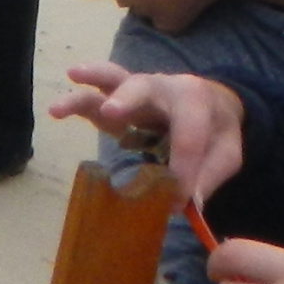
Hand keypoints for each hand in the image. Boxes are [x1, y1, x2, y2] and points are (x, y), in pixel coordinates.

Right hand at [48, 65, 245, 204]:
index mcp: (196, 99)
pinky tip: (57, 110)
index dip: (183, 169)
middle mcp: (163, 87)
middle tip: (111, 114)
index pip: (188, 135)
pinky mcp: (119, 103)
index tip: (180, 202)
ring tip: (66, 97)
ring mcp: (138, 92)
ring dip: (91, 89)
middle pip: (144, 87)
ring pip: (113, 81)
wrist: (210, 104)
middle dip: (128, 100)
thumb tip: (189, 200)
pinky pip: (97, 97)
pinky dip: (79, 102)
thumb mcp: (226, 152)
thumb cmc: (215, 129)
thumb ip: (211, 173)